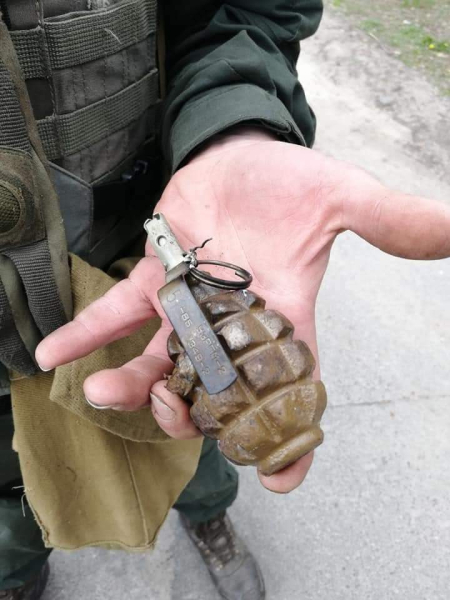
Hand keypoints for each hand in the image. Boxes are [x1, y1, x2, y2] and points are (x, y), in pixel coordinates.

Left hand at [36, 127, 449, 492]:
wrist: (245, 156)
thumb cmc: (292, 183)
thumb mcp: (342, 196)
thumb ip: (386, 219)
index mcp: (283, 312)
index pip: (293, 383)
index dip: (290, 432)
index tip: (281, 480)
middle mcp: (233, 322)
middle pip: (214, 388)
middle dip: (193, 413)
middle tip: (178, 418)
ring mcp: (189, 303)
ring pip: (160, 359)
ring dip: (132, 381)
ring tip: (105, 392)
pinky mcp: (155, 277)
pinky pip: (117, 312)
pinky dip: (87, 332)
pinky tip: (55, 353)